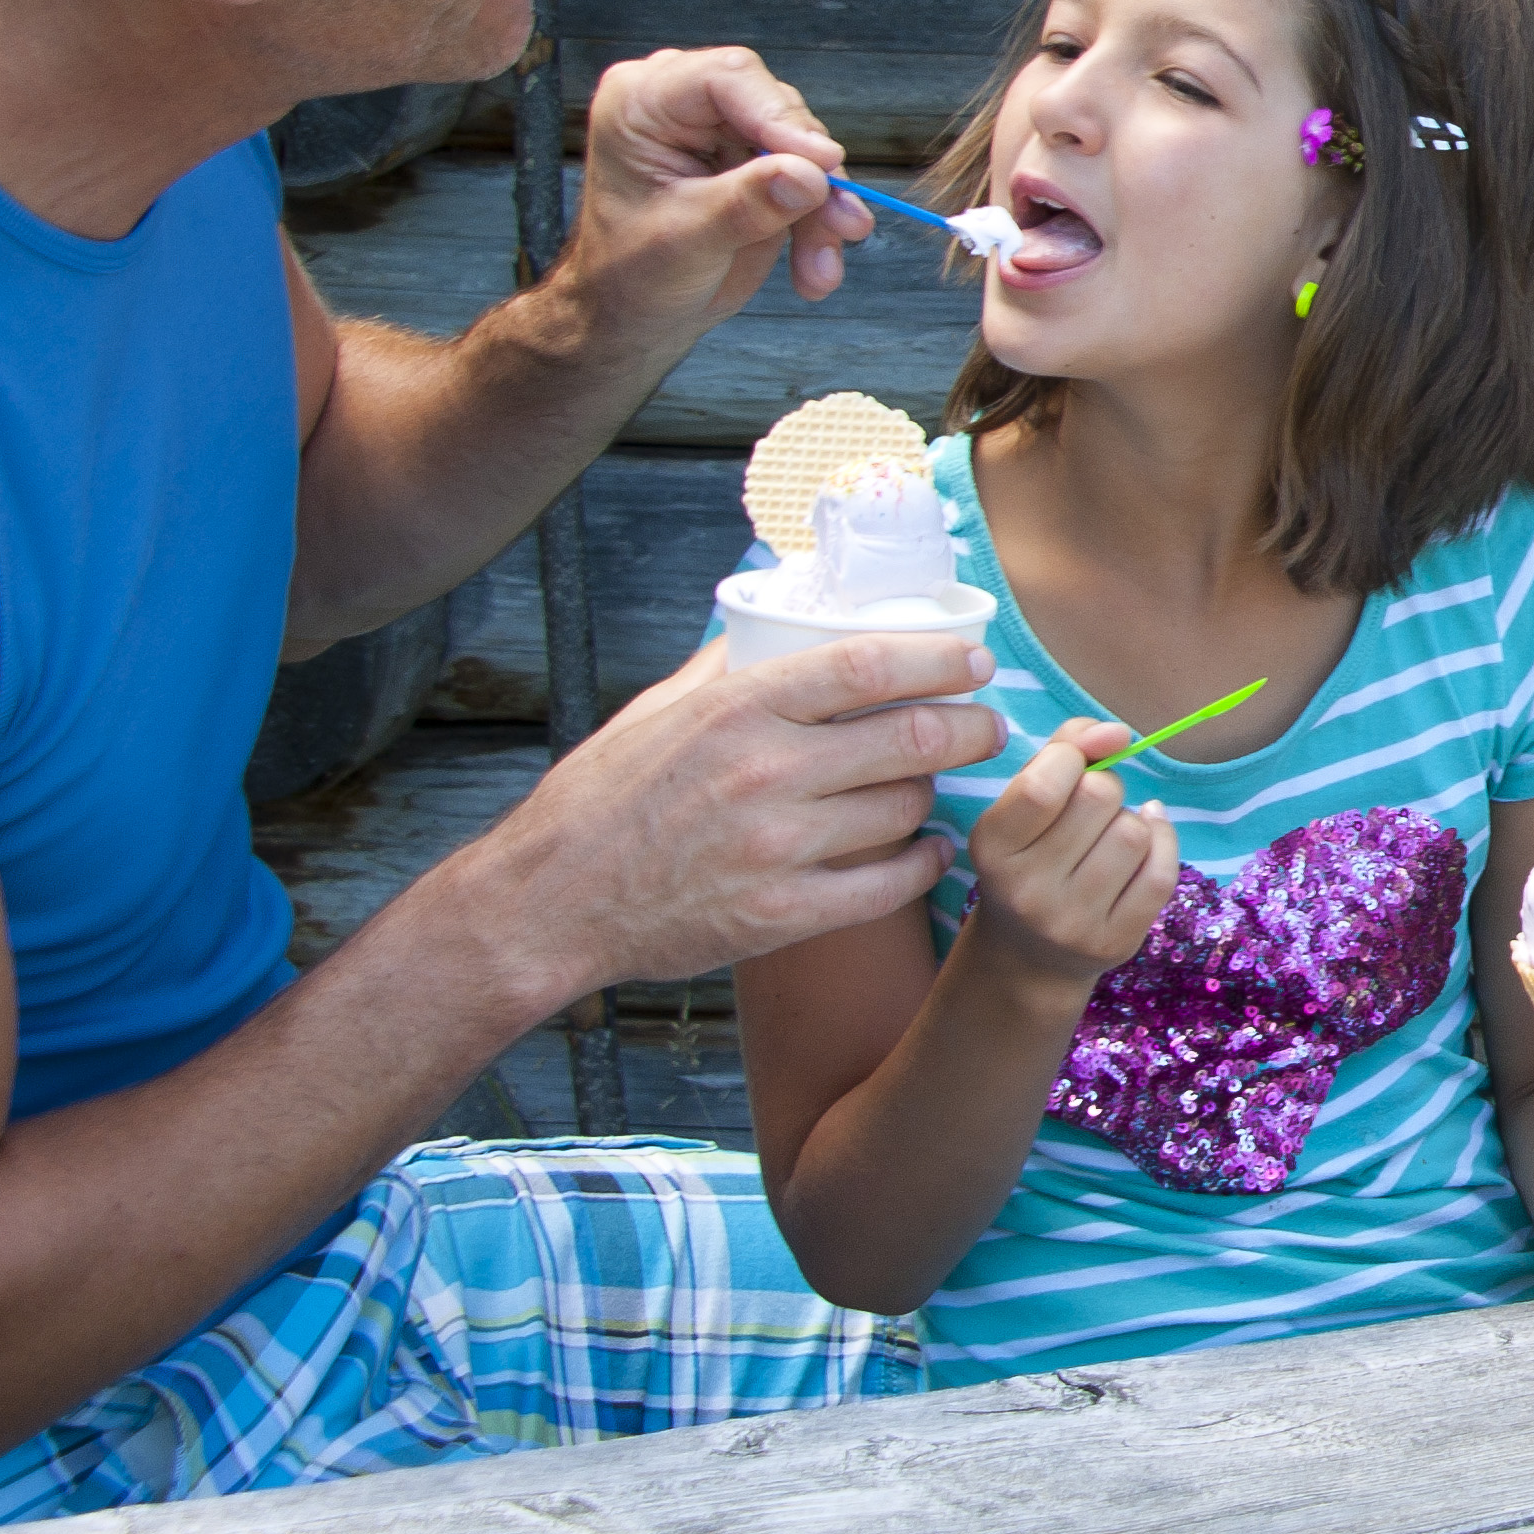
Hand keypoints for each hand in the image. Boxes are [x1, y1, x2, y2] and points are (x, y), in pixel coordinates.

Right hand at [484, 630, 1009, 999]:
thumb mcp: (654, 711)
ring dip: (934, 795)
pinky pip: (889, 885)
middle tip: (987, 726)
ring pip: (905, 808)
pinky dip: (925, 864)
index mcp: (739, 708)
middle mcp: (766, 771)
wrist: (545, 906)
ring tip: (935, 787)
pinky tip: (929, 851)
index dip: (941, 658)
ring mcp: (777, 847)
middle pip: (913, 737)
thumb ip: (727, 666)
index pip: (870, 664)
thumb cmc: (599, 801)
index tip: (974, 662)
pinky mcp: (781, 915)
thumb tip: (779, 618)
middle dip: (970, 728)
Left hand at [565, 45, 886, 342]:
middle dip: (812, 175)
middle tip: (838, 226)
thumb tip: (809, 175)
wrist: (632, 315)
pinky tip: (815, 269)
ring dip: (824, 208)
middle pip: (776, 110)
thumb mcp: (685, 242)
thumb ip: (745, 204)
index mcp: (644, 102)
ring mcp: (725, 131)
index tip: (823, 164)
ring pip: (804, 147)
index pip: (726, 78)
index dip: (779, 116)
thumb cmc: (630, 276)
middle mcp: (686, 104)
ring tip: (821, 268)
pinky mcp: (757, 160)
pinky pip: (810, 177)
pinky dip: (821, 221)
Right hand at [960, 720, 1178, 995]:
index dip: (1073, 756)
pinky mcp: (1115, 943)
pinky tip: (1144, 844)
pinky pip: (1162, 872)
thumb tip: (1117, 732)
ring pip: (1134, 833)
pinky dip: (1162, 844)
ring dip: (1131, 822)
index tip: (1071, 766)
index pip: (1045, 783)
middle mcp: (1025, 890)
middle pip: (1100, 797)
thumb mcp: (1024, 798)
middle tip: (1091, 810)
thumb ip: (1065, 747)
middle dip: (1105, 788)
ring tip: (1108, 837)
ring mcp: (1071, 923)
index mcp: (992, 846)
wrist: (1027, 954)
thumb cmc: (1030, 853)